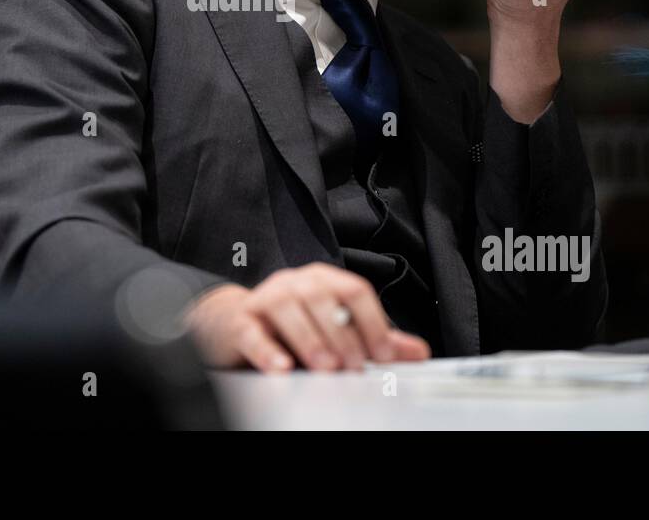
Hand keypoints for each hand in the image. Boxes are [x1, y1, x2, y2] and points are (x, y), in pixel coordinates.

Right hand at [181, 264, 431, 373]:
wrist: (232, 324)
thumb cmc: (289, 328)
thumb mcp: (334, 330)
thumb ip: (372, 339)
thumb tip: (417, 352)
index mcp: (323, 281)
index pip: (354, 290)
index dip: (372, 322)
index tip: (384, 354)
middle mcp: (295, 283)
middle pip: (323, 298)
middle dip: (343, 335)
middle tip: (355, 367)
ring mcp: (265, 298)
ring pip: (288, 309)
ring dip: (310, 340)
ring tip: (326, 367)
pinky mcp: (240, 321)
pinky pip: (253, 332)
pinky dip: (268, 351)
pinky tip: (281, 367)